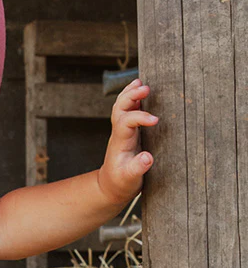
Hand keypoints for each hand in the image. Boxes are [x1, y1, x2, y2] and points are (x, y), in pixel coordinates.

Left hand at [97, 79, 158, 205]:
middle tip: (146, 88)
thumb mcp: (129, 180)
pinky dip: (133, 98)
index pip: (126, 122)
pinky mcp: (128, 131)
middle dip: (131, 96)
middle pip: (120, 108)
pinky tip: (140, 90)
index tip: (156, 120)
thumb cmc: (121, 183)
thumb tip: (147, 157)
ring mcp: (122, 130)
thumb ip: (137, 168)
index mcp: (120, 142)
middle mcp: (119, 133)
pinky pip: (127, 110)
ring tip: (140, 82)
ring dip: (129, 93)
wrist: (111, 186)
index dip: (139, 117)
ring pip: (121, 106)